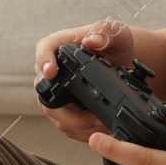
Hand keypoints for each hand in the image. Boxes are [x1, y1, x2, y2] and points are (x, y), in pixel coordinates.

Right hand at [34, 20, 136, 142]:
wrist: (121, 60)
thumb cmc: (115, 42)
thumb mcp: (116, 32)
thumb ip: (106, 33)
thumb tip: (92, 41)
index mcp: (60, 44)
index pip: (44, 49)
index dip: (44, 61)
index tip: (51, 72)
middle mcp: (53, 68)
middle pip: (45, 92)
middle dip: (69, 111)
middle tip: (94, 118)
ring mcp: (56, 90)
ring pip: (54, 114)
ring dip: (77, 126)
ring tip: (102, 125)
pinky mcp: (63, 107)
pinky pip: (65, 125)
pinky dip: (81, 132)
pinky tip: (99, 130)